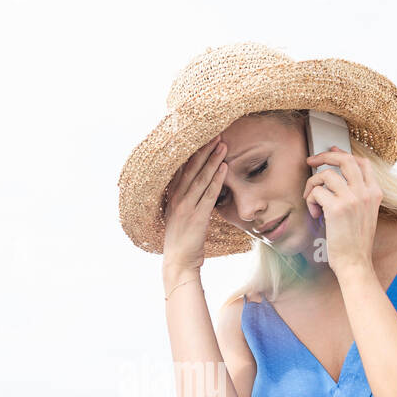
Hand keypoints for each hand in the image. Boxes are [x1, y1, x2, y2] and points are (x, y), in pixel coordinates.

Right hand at [161, 135, 227, 274]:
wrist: (178, 262)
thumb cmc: (182, 242)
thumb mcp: (180, 217)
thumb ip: (186, 202)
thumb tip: (198, 189)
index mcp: (172, 197)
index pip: (182, 169)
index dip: (191, 152)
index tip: (201, 137)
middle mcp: (177, 199)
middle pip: (191, 168)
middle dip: (203, 150)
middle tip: (215, 134)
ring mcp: (186, 207)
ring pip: (201, 178)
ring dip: (212, 160)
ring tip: (222, 145)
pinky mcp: (197, 216)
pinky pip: (209, 194)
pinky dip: (217, 179)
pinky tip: (224, 167)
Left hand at [304, 146, 382, 275]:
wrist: (355, 262)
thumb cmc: (355, 242)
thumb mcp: (365, 214)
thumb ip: (357, 195)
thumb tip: (337, 177)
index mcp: (375, 193)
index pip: (362, 162)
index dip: (344, 153)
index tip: (331, 151)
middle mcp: (365, 192)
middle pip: (345, 159)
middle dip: (324, 156)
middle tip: (311, 161)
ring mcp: (352, 199)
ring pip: (326, 174)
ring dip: (312, 185)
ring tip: (312, 201)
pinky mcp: (337, 208)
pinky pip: (316, 192)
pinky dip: (310, 201)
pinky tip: (316, 215)